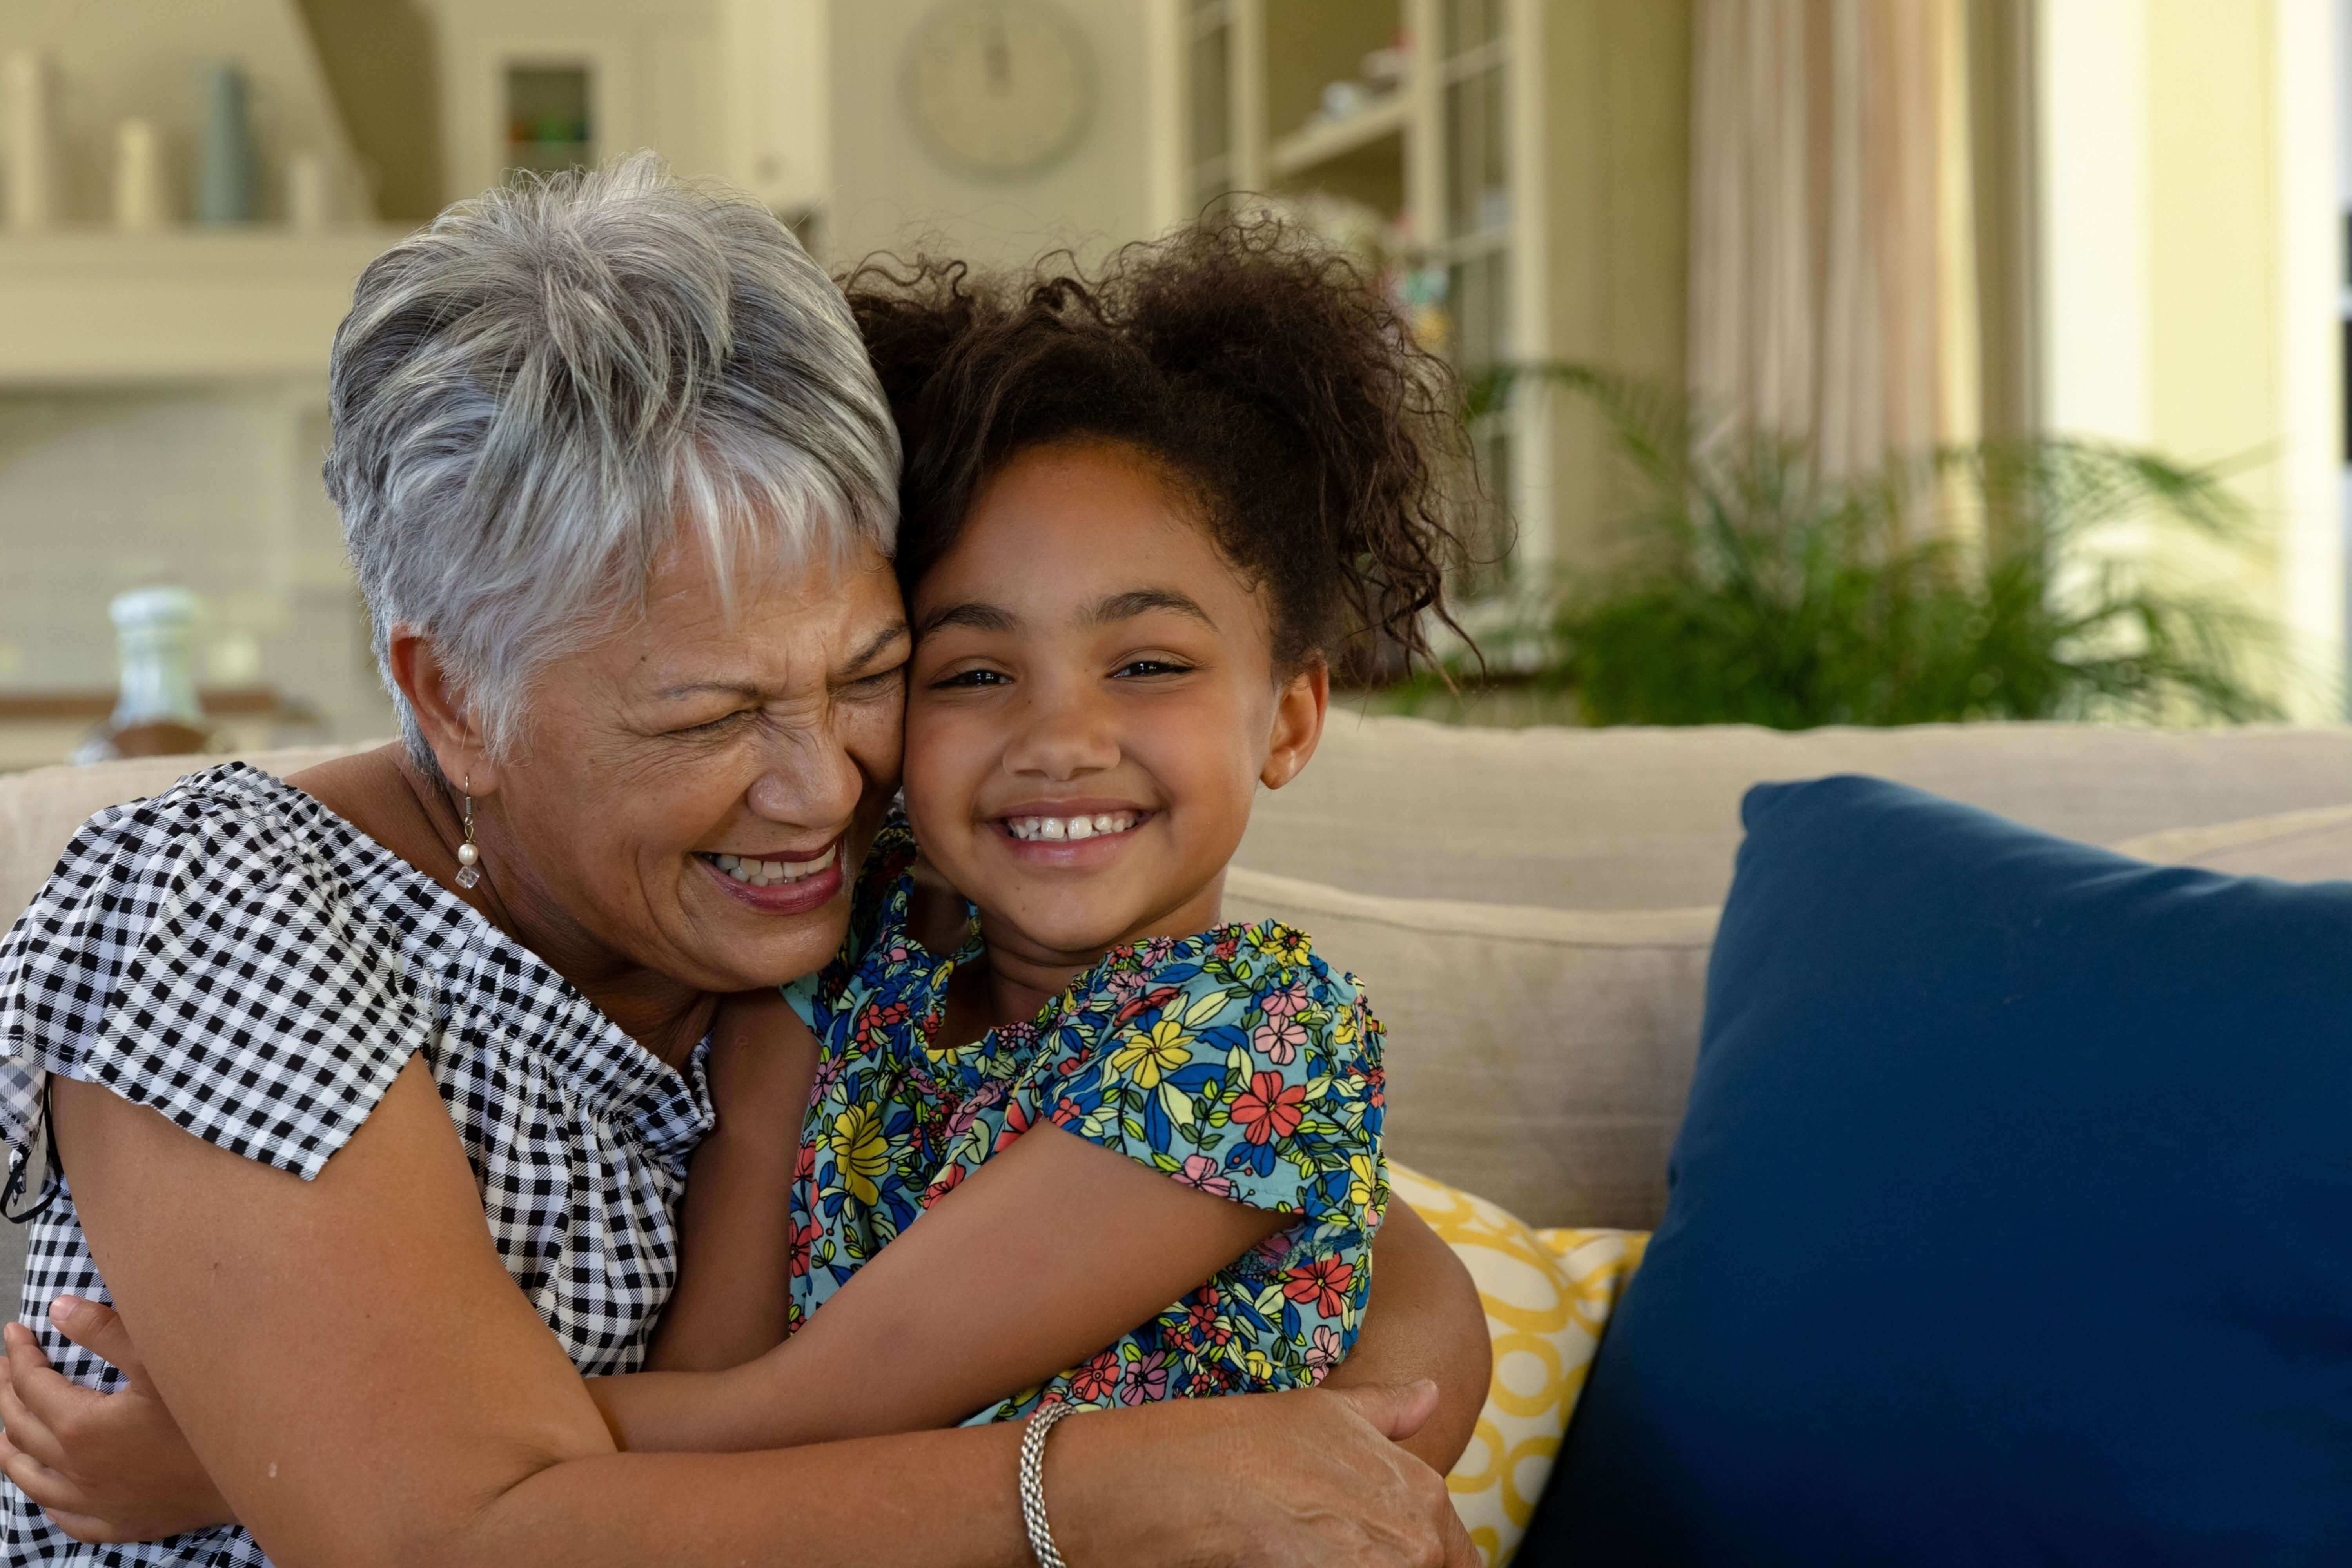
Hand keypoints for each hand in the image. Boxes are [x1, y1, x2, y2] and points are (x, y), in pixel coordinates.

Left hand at [0, 1297, 232, 1543]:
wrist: (252, 1473)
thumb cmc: (208, 1412)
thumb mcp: (160, 1360)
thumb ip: (105, 1331)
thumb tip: (57, 1308)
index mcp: (80, 1427)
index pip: (31, 1385)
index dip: (20, 1355)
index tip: (15, 1332)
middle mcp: (75, 1469)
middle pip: (20, 1428)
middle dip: (8, 1391)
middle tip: (8, 1366)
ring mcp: (93, 1502)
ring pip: (28, 1477)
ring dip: (12, 1446)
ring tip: (9, 1426)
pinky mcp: (117, 1523)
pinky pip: (63, 1516)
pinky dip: (45, 1497)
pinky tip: (49, 1487)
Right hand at [1056, 1380, 1477, 1567]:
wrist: (1168, 1485)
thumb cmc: (1241, 1444)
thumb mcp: (1323, 1414)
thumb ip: (1386, 1412)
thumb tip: (1432, 1393)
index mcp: (1422, 1495)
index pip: (1461, 1558)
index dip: (1431, 1559)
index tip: (1376, 1549)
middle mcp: (1415, 1541)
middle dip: (1391, 1564)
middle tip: (1330, 1548)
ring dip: (1356, 1567)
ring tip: (1303, 1553)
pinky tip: (1291, 1562)